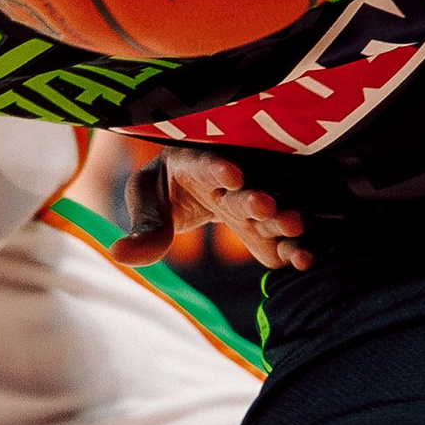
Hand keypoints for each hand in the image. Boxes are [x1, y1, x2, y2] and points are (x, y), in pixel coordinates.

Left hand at [112, 148, 310, 272]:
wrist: (194, 184)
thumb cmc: (165, 188)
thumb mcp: (148, 201)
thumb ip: (144, 229)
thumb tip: (119, 254)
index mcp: (199, 165)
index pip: (207, 164)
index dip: (218, 168)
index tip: (231, 174)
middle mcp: (234, 183)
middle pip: (245, 189)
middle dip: (255, 197)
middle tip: (266, 204)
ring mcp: (254, 206)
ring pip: (272, 212)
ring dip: (283, 219)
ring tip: (295, 227)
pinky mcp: (267, 230)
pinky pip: (282, 240)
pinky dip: (294, 248)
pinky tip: (305, 261)